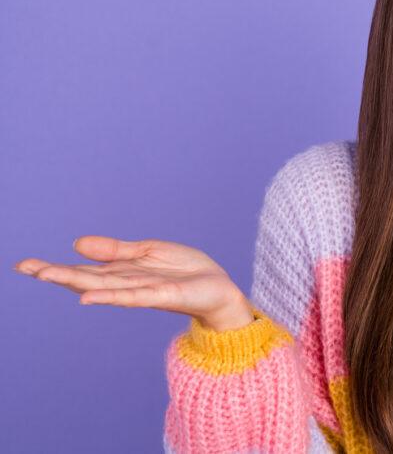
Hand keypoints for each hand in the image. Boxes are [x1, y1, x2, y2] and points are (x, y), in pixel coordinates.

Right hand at [13, 236, 254, 331]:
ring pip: (102, 286)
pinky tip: (87, 297)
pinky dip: (109, 296)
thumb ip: (115, 250)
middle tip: (25, 267)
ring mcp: (142, 291)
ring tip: (46, 275)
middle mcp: (126, 283)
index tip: (25, 264)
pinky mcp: (161, 296)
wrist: (219, 289)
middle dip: (56, 273)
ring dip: (74, 282)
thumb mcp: (149, 251)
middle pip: (86, 278)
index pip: (83, 269)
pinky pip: (131, 296)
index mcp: (122, 271)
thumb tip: (76, 244)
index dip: (55, 266)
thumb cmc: (186, 272)